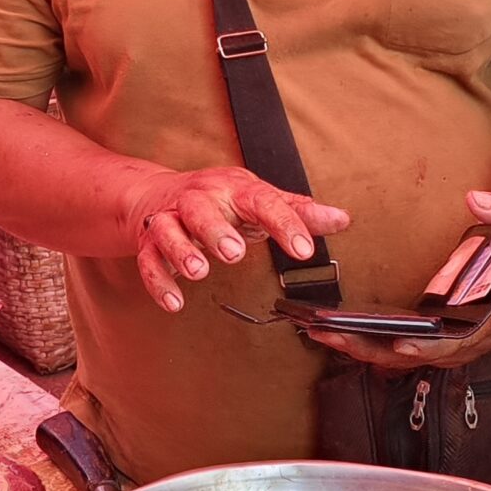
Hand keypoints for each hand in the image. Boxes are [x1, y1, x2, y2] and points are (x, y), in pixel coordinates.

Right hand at [125, 166, 350, 313]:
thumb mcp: (258, 200)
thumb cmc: (216, 201)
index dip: (283, 222)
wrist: (154, 195)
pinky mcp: (149, 243)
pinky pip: (148, 261)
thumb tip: (342, 218)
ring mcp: (169, 220)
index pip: (260, 200)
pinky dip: (159, 282)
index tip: (303, 248)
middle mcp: (198, 200)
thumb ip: (299, 212)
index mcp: (232, 189)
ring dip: (182, 250)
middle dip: (215, 230)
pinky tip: (175, 301)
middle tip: (234, 253)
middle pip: (201, 209)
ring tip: (198, 271)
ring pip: (168, 230)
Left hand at [302, 191, 490, 371]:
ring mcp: (455, 342)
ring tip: (323, 335)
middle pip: (422, 357)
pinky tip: (337, 332)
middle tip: (336, 338)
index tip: (402, 342)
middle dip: (378, 350)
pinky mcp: (439, 336)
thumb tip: (475, 199)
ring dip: (366, 350)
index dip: (432, 345)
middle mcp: (474, 338)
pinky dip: (371, 343)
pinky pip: (403, 347)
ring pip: (407, 357)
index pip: (462, 341)